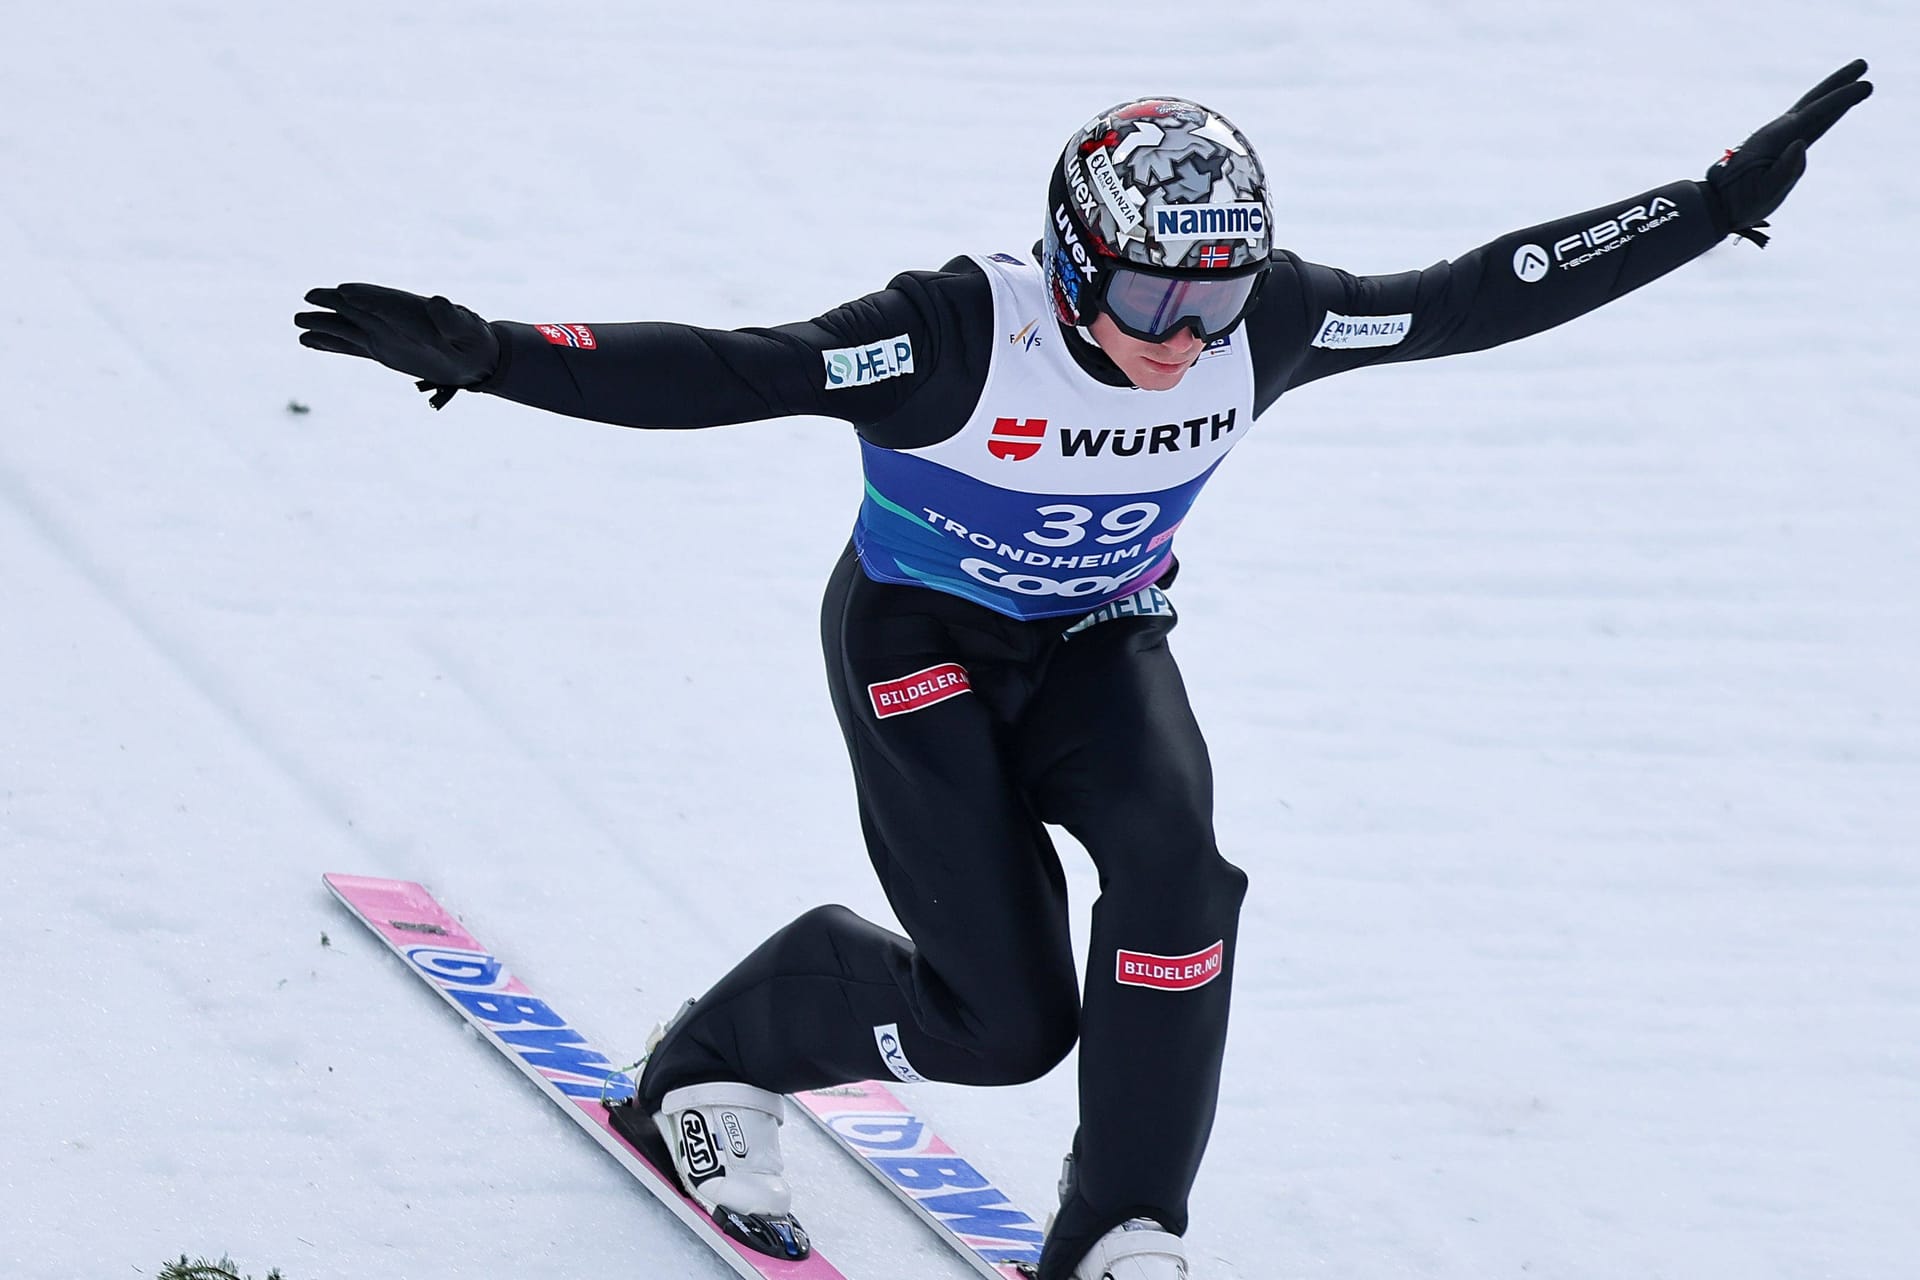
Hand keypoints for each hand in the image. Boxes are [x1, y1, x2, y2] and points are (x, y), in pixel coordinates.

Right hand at [296, 284, 500, 406]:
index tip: (344, 292)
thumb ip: (453, 318)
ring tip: (298, 322)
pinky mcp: (381, 349)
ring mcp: (382, 333)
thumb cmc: (474, 341)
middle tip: (310, 296)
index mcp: (412, 310)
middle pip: (357, 307)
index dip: (366, 295)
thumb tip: (440, 301)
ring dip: (324, 324)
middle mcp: (391, 318)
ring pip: (347, 326)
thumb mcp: (468, 330)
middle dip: (334, 301)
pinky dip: (329, 344)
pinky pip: (349, 345)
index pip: (385, 300)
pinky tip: (307, 341)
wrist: (475, 358)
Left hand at [1707, 59, 1871, 245]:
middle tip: (1863, 63)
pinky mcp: (1776, 144)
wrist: (1714, 206)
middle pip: (1813, 101)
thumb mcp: (1762, 194)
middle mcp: (1777, 132)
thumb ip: (1783, 171)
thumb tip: (1801, 144)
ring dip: (1831, 91)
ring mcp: (1776, 136)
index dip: (1840, 99)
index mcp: (1776, 141)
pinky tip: (1828, 106)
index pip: (1815, 115)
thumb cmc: (1738, 203)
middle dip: (1838, 83)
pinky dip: (1820, 108)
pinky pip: (1805, 121)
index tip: (1865, 85)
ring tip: (1855, 77)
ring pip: (1810, 107)